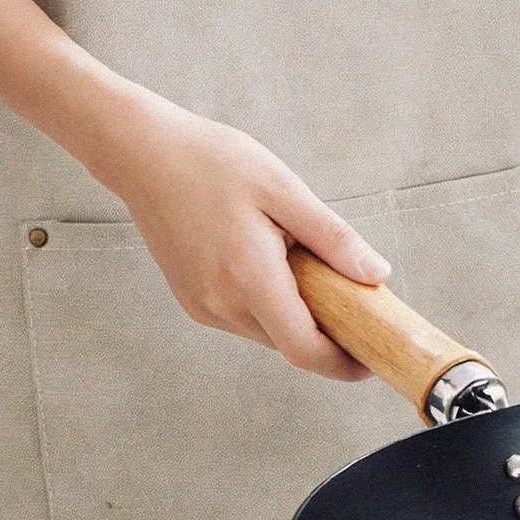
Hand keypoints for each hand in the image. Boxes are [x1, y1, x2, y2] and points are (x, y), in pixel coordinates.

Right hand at [108, 100, 389, 379]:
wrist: (143, 154)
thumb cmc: (213, 162)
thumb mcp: (284, 190)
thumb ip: (333, 238)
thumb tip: (377, 275)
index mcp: (248, 277)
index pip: (304, 350)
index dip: (343, 364)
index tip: (371, 359)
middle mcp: (221, 303)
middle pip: (290, 344)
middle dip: (326, 335)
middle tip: (353, 300)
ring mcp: (203, 306)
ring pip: (268, 334)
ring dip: (297, 318)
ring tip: (308, 271)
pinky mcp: (193, 302)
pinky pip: (245, 320)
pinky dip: (270, 307)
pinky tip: (273, 267)